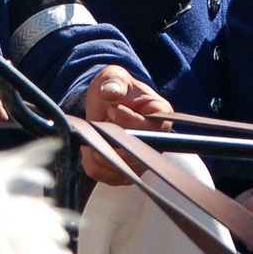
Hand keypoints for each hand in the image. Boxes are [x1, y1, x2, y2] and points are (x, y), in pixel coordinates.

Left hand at [81, 66, 172, 184]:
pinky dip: (93, 163)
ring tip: (97, 132)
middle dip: (112, 140)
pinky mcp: (126, 174)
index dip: (128, 121)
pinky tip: (92, 146)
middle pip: (136, 154)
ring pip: (120, 168)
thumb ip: (114, 81)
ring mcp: (143, 162)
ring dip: (100, 151)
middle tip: (100, 124)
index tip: (112, 110)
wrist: (105, 105)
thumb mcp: (114, 77)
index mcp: (161, 116)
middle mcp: (157, 143)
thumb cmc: (114, 89)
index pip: (151, 129)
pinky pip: (106, 176)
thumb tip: (111, 91)